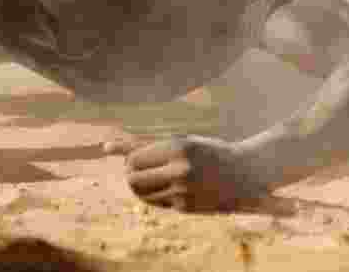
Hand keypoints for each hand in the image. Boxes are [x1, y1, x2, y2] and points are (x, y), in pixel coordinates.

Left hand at [105, 135, 266, 211]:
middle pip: (133, 179)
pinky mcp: (186, 208)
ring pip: (142, 194)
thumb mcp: (177, 142)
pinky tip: (169, 188)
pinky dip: (156, 196)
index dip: (130, 160)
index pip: (133, 159)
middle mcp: (180, 170)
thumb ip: (140, 144)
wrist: (243, 173)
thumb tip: (105, 147)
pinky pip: (157, 203)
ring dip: (140, 187)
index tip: (138, 158)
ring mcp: (183, 191)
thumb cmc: (204, 151)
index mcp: (178, 147)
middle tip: (139, 169)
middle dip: (131, 175)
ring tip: (153, 177)